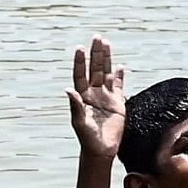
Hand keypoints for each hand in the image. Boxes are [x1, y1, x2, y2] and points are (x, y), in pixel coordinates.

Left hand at [67, 34, 125, 161]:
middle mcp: (93, 93)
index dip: (80, 62)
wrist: (102, 150)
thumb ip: (75, 106)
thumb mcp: (79, 122)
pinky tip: (120, 66)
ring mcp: (106, 97)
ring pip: (107, 73)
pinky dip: (120, 76)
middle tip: (97, 37)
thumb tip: (68, 89)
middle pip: (95, 69)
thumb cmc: (87, 138)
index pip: (81, 74)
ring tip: (106, 43)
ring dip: (107, 59)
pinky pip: (119, 86)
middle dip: (96, 53)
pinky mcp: (117, 103)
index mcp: (82, 96)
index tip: (80, 48)